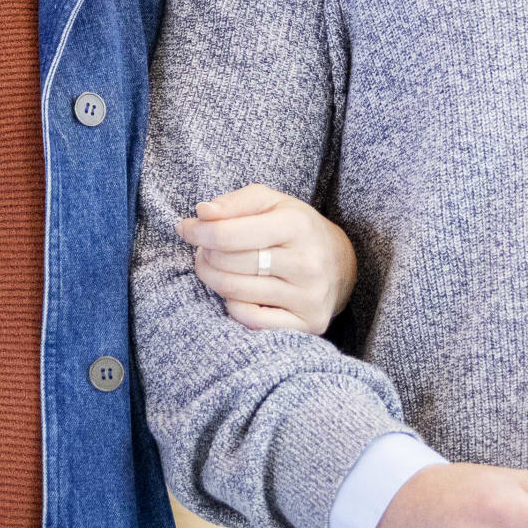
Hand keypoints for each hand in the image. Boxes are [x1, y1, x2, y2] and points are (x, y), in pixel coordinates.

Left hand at [178, 185, 360, 333]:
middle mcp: (306, 263)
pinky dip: (233, 305)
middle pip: (227, 263)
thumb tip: (202, 213)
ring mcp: (308, 297)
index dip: (198, 232)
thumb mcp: (272, 203)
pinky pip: (249, 319)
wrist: (341, 265)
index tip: (186, 228)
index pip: (228, 234)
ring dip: (213, 277)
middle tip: (205, 248)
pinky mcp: (308, 324)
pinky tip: (238, 291)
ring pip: (233, 291)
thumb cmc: (296, 230)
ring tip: (216, 266)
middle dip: (206, 254)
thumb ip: (235, 202)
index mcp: (297, 226)